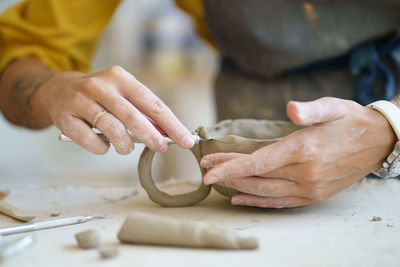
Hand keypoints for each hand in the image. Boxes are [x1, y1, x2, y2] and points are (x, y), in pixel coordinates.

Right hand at [38, 65, 194, 153]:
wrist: (57, 90)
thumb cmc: (100, 97)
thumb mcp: (122, 95)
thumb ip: (142, 112)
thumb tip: (167, 135)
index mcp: (120, 77)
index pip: (152, 103)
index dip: (171, 124)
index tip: (186, 140)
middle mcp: (100, 85)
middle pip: (133, 116)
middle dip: (152, 136)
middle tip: (161, 148)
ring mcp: (80, 100)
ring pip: (111, 129)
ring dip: (124, 145)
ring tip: (125, 148)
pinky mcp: (64, 116)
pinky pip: (90, 140)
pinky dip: (101, 148)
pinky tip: (104, 145)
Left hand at [200, 97, 395, 207]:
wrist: (378, 141)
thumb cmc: (350, 120)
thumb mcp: (332, 106)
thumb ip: (309, 109)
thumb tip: (291, 108)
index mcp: (303, 149)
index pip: (257, 162)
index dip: (229, 166)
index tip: (207, 168)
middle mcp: (305, 173)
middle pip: (256, 177)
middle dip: (228, 173)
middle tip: (207, 169)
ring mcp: (310, 188)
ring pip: (265, 192)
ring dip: (239, 187)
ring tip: (219, 182)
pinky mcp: (314, 196)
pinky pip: (280, 202)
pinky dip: (258, 201)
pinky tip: (240, 198)